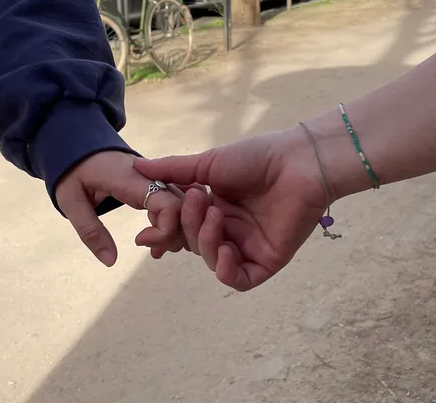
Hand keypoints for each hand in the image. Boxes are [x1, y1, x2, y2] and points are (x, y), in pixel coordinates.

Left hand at [55, 151, 186, 266]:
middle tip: (151, 251)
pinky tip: (157, 238)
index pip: (168, 205)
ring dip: (176, 230)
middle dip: (174, 235)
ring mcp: (156, 178)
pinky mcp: (155, 182)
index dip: (164, 230)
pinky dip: (173, 221)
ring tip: (153, 248)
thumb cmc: (73, 170)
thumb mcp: (71, 201)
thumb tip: (110, 261)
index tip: (139, 242)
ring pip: (184, 205)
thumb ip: (90, 231)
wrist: (77, 142)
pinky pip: (176, 201)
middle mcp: (151, 177)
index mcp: (130, 180)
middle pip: (182, 208)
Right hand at [133, 127, 328, 290]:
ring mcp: (247, 246)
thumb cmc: (257, 157)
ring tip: (215, 215)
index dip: (164, 232)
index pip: (181, 228)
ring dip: (204, 240)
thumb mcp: (207, 164)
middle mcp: (229, 229)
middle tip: (196, 201)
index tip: (144, 234)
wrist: (298, 162)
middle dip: (186, 226)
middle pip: (191, 243)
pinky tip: (223, 250)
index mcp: (215, 208)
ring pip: (210, 259)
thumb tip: (137, 167)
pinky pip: (239, 279)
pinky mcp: (266, 261)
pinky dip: (224, 270)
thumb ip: (172, 171)